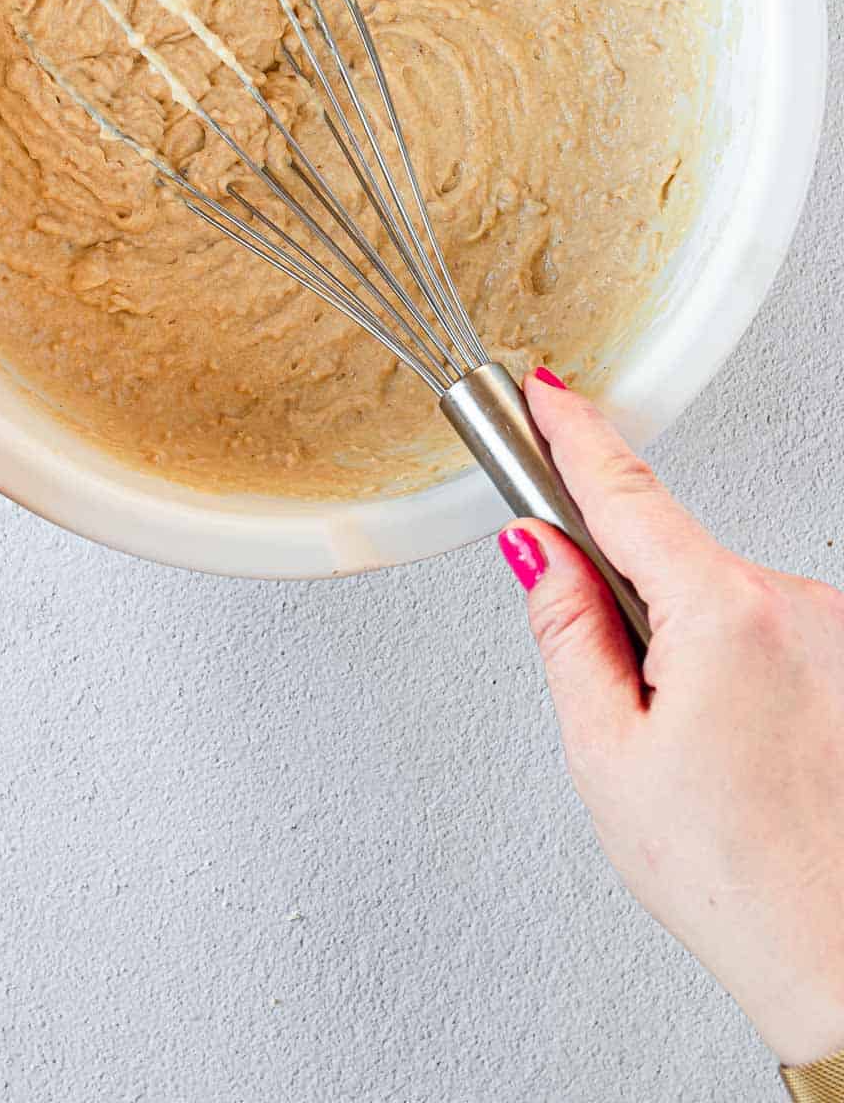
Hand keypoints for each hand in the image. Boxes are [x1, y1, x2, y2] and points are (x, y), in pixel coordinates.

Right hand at [500, 372, 843, 1070]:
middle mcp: (797, 604)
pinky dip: (742, 673)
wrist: (843, 962)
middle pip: (674, 560)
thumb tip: (540, 552)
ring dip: (694, 652)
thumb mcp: (608, 754)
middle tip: (632, 712)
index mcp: (726, 614)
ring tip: (704, 758)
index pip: (625, 493)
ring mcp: (838, 629)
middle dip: (634, 610)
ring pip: (724, 604)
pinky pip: (772, 634)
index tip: (543, 391)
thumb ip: (567, 632)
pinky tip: (746, 752)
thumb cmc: (740, 880)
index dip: (573, 435)